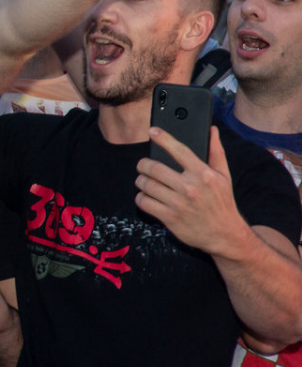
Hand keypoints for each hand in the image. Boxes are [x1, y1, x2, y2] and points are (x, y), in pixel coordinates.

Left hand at [135, 127, 243, 253]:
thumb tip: (212, 130)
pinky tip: (146, 196)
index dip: (163, 138)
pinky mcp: (170, 218)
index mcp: (203, 174)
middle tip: (143, 165)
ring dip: (141, 181)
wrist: (225, 235)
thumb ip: (216, 152)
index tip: (152, 131)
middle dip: (143, 164)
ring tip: (144, 180)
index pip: (179, 150)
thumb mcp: (224, 176)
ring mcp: (179, 204)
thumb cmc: (222, 203)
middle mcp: (190, 188)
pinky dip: (141, 197)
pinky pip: (144, 202)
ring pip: (146, 184)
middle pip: (153, 168)